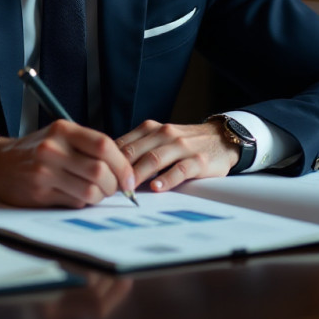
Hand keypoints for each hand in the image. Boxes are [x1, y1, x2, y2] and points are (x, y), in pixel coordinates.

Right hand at [0, 120, 135, 207]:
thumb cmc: (36, 149)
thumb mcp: (59, 135)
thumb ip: (87, 145)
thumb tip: (122, 168)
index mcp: (63, 130)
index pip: (103, 145)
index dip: (122, 164)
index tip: (129, 178)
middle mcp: (53, 148)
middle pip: (100, 170)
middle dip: (114, 185)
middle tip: (115, 188)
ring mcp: (45, 171)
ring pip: (90, 190)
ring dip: (100, 196)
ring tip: (97, 193)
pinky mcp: (40, 193)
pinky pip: (74, 202)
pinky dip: (83, 202)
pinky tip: (77, 195)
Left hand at [116, 119, 238, 191]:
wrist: (220, 138)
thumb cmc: (183, 143)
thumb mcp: (158, 138)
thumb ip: (137, 148)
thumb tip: (107, 166)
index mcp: (150, 128)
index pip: (123, 144)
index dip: (109, 161)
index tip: (98, 177)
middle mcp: (164, 134)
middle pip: (135, 152)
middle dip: (119, 170)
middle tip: (107, 188)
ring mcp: (181, 146)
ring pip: (154, 159)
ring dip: (138, 175)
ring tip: (127, 189)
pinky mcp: (198, 160)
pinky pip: (180, 169)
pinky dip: (166, 179)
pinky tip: (156, 188)